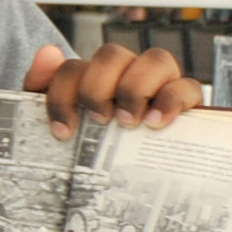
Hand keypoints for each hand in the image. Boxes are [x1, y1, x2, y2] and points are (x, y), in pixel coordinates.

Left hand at [25, 44, 202, 139]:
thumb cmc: (92, 142)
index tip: (62, 130)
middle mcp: (126, 71)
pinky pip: (188, 86)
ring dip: (136, 88)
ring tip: (127, 121)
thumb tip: (48, 52)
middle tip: (98, 119)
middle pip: (113, 54)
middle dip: (98, 87)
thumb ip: (43, 87)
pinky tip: (156, 122)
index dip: (62, 95)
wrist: (127, 180)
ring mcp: (159, 81)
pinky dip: (171, 100)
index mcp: (92, 75)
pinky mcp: (186, 99)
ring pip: (156, 59)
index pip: (73, 66)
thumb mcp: (60, 121)